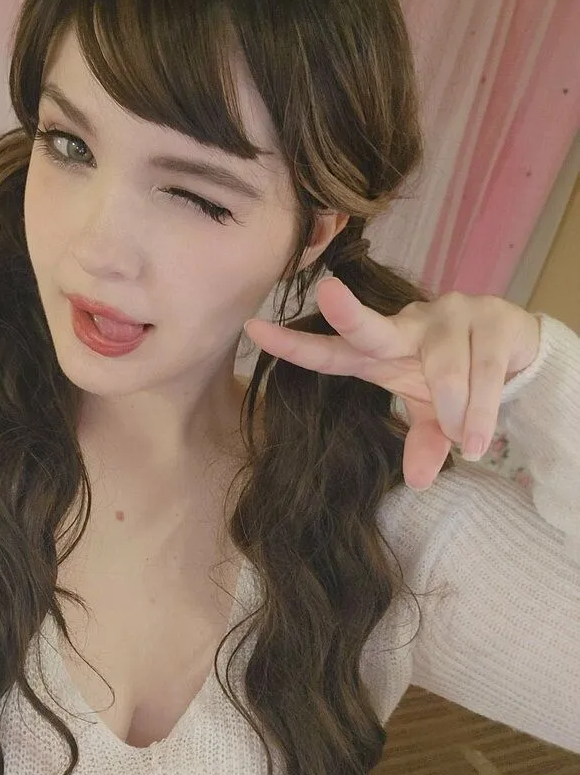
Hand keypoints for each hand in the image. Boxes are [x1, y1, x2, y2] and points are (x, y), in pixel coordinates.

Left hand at [243, 278, 541, 490]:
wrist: (520, 353)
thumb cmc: (458, 381)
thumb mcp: (435, 418)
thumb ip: (423, 442)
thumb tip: (418, 481)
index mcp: (381, 352)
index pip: (333, 350)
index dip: (295, 344)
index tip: (254, 330)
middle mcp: (409, 325)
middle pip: (374, 328)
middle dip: (349, 315)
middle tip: (328, 293)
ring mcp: (450, 315)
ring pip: (445, 371)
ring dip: (457, 415)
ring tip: (467, 440)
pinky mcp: (492, 318)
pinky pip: (482, 372)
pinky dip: (481, 412)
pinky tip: (479, 438)